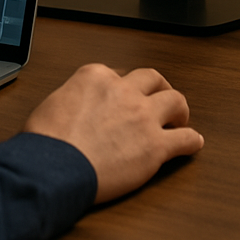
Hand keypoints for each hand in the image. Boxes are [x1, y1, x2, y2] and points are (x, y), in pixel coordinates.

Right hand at [23, 63, 203, 203]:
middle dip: (158, 87)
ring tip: (179, 119)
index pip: (118, 74)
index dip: (123, 88)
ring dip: (179, 109)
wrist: (54, 165)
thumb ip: (73, 99)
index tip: (123, 97)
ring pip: (175, 100)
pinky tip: (193, 143)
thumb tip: (75, 110)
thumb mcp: (53, 103)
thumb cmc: (46, 140)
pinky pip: (185, 139)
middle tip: (159, 98)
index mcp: (95, 76)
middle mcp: (122, 90)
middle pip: (151, 78)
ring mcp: (142, 116)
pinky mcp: (156, 145)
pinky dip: (191, 140)